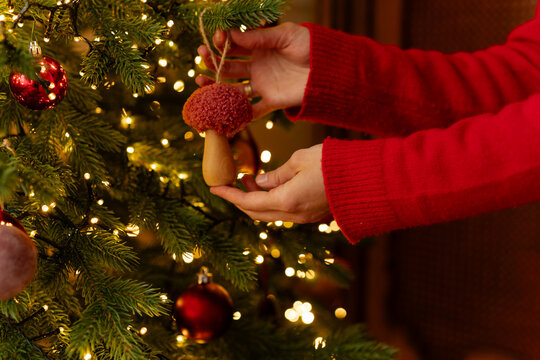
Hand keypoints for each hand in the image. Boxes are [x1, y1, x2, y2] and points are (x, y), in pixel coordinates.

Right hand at [197, 22, 309, 119]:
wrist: (330, 69)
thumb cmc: (310, 46)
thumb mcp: (285, 35)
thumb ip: (259, 38)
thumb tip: (231, 35)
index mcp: (260, 49)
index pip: (235, 46)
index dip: (223, 42)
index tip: (216, 38)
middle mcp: (258, 68)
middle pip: (229, 66)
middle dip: (214, 61)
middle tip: (202, 55)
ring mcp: (263, 86)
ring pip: (234, 88)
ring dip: (217, 85)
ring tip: (200, 81)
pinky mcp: (272, 102)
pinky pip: (252, 111)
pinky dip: (238, 115)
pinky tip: (220, 112)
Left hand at [210, 144, 329, 222]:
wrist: (368, 178)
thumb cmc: (334, 163)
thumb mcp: (299, 160)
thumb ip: (276, 175)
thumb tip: (260, 183)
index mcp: (286, 200)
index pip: (248, 201)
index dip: (229, 195)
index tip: (214, 188)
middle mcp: (293, 215)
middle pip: (256, 212)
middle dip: (240, 199)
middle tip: (233, 182)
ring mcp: (305, 218)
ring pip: (271, 214)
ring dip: (256, 200)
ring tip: (251, 179)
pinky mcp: (314, 215)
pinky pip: (285, 213)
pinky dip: (271, 202)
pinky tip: (272, 187)